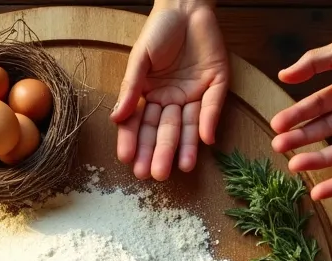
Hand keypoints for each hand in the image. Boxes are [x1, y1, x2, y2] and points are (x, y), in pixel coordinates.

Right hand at [112, 1, 228, 180]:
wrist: (185, 5)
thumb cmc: (158, 29)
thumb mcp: (139, 59)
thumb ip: (130, 89)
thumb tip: (115, 119)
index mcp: (150, 95)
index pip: (139, 124)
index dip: (133, 142)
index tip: (129, 161)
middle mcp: (171, 100)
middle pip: (164, 130)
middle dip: (158, 152)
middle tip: (154, 174)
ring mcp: (194, 95)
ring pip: (189, 126)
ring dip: (186, 147)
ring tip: (181, 168)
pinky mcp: (216, 86)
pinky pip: (212, 108)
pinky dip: (209, 123)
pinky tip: (205, 142)